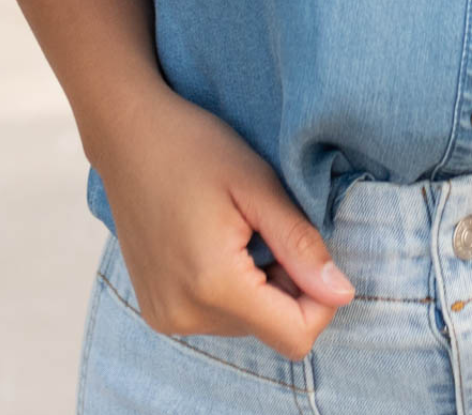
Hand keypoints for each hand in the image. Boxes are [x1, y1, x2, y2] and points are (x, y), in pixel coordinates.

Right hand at [93, 82, 355, 359]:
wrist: (128, 136)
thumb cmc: (195, 147)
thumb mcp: (258, 185)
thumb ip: (300, 245)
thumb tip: (343, 294)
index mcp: (213, 284)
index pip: (294, 335)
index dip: (320, 300)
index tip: (311, 250)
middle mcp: (185, 314)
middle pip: (270, 329)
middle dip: (287, 285)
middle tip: (268, 225)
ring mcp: (166, 316)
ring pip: (245, 324)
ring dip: (259, 285)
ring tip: (240, 230)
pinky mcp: (157, 310)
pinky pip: (216, 317)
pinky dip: (232, 288)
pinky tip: (217, 241)